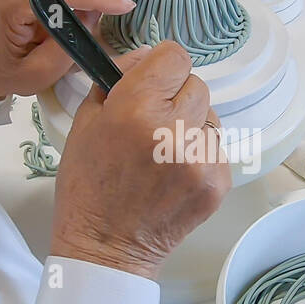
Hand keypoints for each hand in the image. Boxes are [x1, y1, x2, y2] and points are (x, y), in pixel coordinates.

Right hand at [50, 42, 231, 279]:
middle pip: (196, 83)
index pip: (175, 56)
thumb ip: (117, 82)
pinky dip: (199, 154)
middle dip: (175, 96)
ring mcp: (201, 159)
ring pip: (210, 116)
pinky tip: (175, 173)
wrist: (106, 247)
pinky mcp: (218, 182)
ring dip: (191, 125)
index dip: (161, 66)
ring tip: (163, 152)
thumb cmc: (89, 187)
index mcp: (136, 109)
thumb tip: (145, 58)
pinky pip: (216, 147)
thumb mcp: (86, 122)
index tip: (153, 81)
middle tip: (153, 121)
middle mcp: (174, 130)